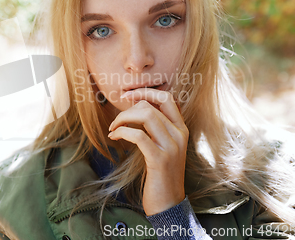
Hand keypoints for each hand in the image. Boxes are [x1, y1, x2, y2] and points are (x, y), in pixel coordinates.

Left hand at [108, 89, 188, 215]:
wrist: (168, 203)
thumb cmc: (160, 174)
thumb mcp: (163, 147)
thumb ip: (156, 128)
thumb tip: (136, 109)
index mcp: (181, 129)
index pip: (167, 98)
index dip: (145, 92)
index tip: (128, 96)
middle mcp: (179, 135)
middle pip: (151, 105)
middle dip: (127, 109)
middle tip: (115, 121)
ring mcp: (171, 147)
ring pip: (146, 115)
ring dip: (122, 118)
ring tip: (113, 128)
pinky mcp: (159, 159)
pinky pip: (138, 135)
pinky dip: (122, 132)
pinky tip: (114, 137)